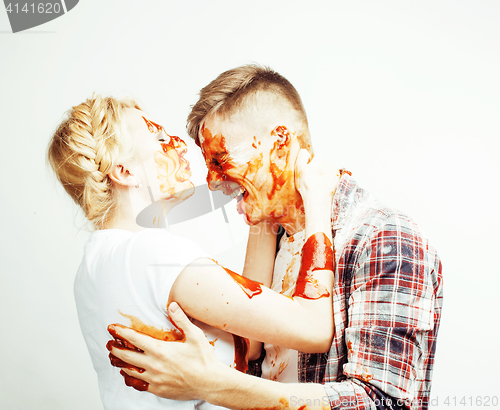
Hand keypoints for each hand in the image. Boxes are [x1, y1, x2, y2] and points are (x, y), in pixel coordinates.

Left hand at [107, 302, 224, 399]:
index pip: (134, 339)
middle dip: (115, 348)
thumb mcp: (195, 335)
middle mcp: (154, 365)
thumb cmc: (203, 359)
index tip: (112, 328)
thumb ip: (181, 320)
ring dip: (120, 363)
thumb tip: (172, 306)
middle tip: (109, 343)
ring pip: (129, 371)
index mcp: (160, 350)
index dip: (120, 332)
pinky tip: (128, 374)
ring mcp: (154, 379)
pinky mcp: (158, 389)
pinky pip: (137, 384)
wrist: (210, 383)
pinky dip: (129, 378)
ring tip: (114, 358)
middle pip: (126, 356)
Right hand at [294, 149, 338, 205]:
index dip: (311, 165)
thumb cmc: (307, 185)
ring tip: (318, 184)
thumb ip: (302, 156)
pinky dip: (329, 181)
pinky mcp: (339, 180)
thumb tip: (305, 151)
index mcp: (320, 159)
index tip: (308, 173)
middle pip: (323, 164)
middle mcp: (330, 163)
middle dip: (319, 169)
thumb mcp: (299, 168)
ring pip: (328, 171)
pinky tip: (323, 187)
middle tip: (313, 179)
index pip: (316, 158)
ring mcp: (336, 172)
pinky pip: (333, 177)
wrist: (317, 200)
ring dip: (324, 175)